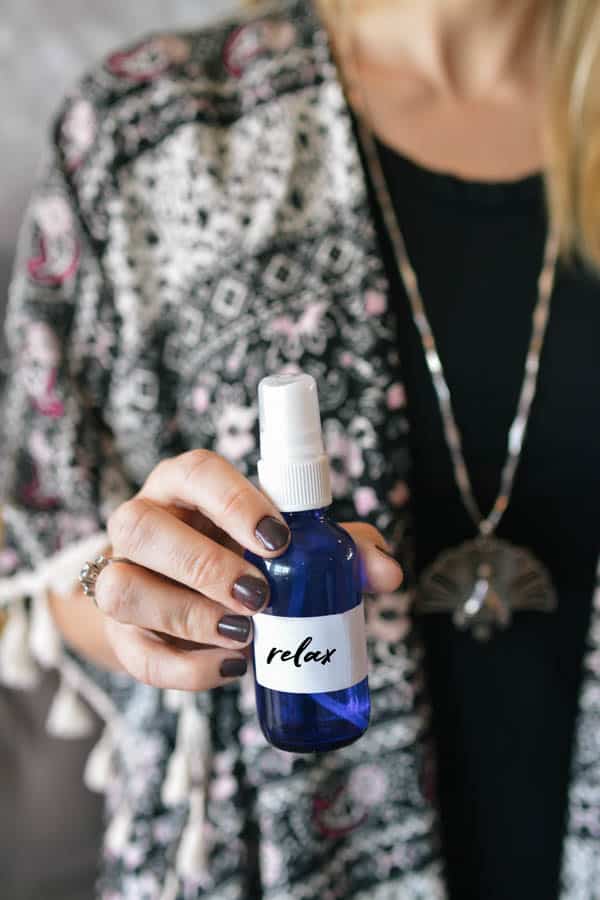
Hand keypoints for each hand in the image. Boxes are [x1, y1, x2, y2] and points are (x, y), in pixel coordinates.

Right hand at [94, 450, 402, 690]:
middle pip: (142, 528)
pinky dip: (186, 668)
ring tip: (245, 635)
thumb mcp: (287, 543)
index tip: (278, 541)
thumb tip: (389, 573)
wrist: (180, 595)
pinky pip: (136, 654)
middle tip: (260, 596)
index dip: (234, 501)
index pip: (195, 471)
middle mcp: (141, 522)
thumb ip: (340, 549)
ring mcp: (119, 576)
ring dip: (187, 616)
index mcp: (182, 486)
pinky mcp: (119, 634)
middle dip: (204, 564)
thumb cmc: (240, 552)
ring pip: (121, 589)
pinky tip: (231, 667)